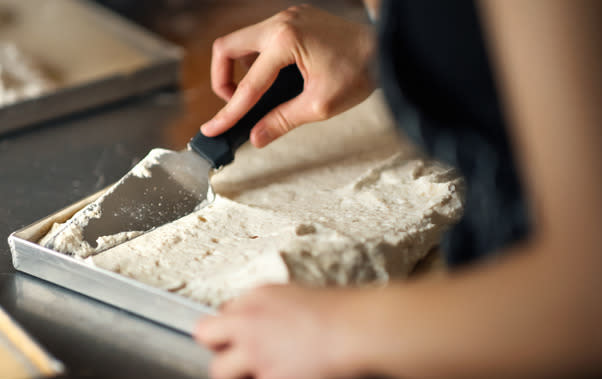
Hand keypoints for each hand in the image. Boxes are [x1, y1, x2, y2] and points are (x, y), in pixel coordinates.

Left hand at [194, 284, 364, 378]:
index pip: (224, 312)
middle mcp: (247, 322)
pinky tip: (297, 376)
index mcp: (256, 296)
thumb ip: (268, 308)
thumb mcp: (296, 294)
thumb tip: (261, 321)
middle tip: (238, 355)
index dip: (235, 327)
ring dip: (238, 375)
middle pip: (204, 335)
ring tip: (267, 370)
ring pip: (219, 372)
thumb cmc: (341, 311)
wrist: (359, 329)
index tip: (245, 335)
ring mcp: (254, 353)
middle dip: (218, 347)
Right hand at [200, 5, 375, 147]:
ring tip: (256, 96)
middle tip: (233, 105)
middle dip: (222, 80)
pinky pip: (261, 38)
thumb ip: (282, 121)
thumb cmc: (362, 70)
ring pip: (242, 41)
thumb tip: (256, 138)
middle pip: (226, 48)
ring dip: (239, 69)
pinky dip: (257, 60)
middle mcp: (280, 23)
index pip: (247, 85)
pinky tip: (273, 80)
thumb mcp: (320, 105)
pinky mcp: (294, 20)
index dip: (228, 113)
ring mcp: (287, 17)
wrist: (388, 47)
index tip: (212, 129)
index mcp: (285, 41)